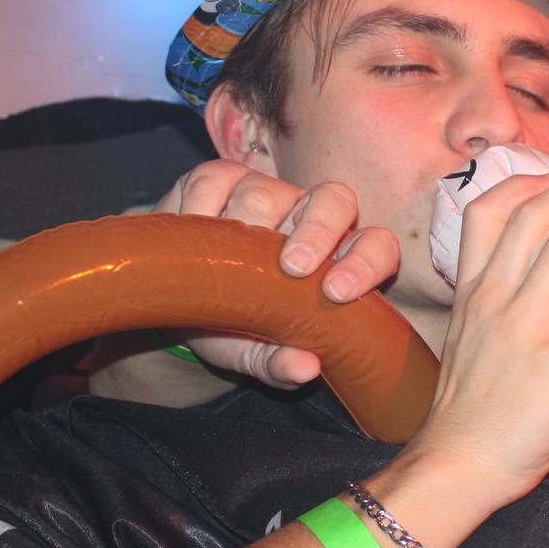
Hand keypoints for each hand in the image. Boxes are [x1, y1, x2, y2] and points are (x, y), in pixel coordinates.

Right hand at [148, 159, 401, 387]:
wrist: (172, 304)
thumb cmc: (228, 328)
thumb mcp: (251, 353)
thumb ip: (279, 363)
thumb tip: (304, 369)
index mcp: (334, 261)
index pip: (375, 246)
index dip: (366, 261)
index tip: (338, 292)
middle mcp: (308, 219)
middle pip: (335, 200)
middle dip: (318, 230)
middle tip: (292, 268)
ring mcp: (267, 194)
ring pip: (268, 192)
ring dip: (245, 229)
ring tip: (221, 263)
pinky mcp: (221, 178)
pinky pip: (219, 180)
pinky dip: (203, 207)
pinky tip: (194, 230)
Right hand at [411, 171, 548, 504]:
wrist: (457, 464)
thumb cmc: (468, 413)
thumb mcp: (468, 342)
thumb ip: (494, 309)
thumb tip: (532, 291)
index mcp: (473, 292)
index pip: (488, 214)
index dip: (526, 183)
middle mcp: (496, 298)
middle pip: (537, 217)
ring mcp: (527, 328)